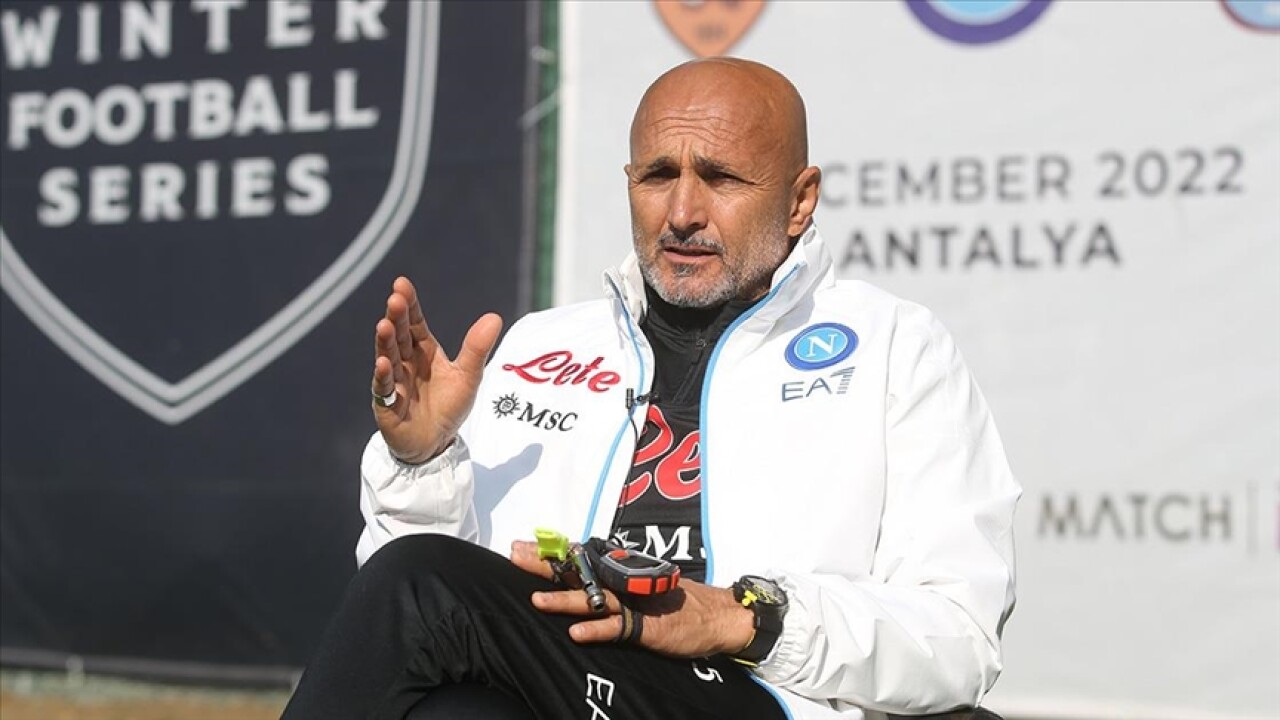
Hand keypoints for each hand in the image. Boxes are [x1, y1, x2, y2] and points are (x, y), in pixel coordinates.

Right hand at [371, 277, 501, 463]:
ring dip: (385, 341)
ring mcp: (394, 382)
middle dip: (396, 317)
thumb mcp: (468, 377)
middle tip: (395, 298)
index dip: (409, 305)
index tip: (402, 284)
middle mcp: (406, 362)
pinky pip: (384, 388)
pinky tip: (384, 363)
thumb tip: (494, 317)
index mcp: (424, 352)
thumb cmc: (449, 407)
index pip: (415, 324)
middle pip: (400, 336)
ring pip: (388, 357)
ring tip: (384, 325)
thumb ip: (477, 349)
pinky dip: (384, 376)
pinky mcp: (387, 405)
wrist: (436, 445)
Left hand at [510, 541, 755, 657]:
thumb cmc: (676, 601)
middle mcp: (623, 583)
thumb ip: (614, 584)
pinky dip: (598, 631)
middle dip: (546, 565)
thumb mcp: (641, 589)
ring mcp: (635, 604)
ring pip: (594, 600)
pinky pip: (618, 629)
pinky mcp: (647, 626)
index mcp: (619, 574)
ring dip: (565, 600)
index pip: (578, 560)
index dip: (549, 553)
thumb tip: (582, 581)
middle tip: (516, 555)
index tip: (520, 545)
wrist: (717, 615)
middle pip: (578, 572)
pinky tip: (576, 634)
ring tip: (536, 600)